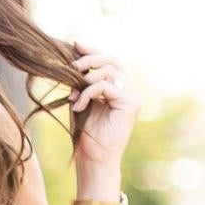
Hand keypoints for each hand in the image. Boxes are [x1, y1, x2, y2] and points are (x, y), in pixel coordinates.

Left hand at [68, 40, 139, 174]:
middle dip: (90, 59)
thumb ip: (81, 82)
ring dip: (87, 78)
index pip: (109, 62)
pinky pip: (107, 87)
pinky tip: (78, 105)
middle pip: (113, 61)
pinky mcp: (131, 105)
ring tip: (73, 93)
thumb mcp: (81, 101)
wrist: (93, 159)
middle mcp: (129, 91)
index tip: (75, 44)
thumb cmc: (85, 135)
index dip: (93, 51)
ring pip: (110, 71)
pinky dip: (89, 93)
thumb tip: (72, 60)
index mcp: (118, 88)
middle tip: (72, 65)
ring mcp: (133, 97)